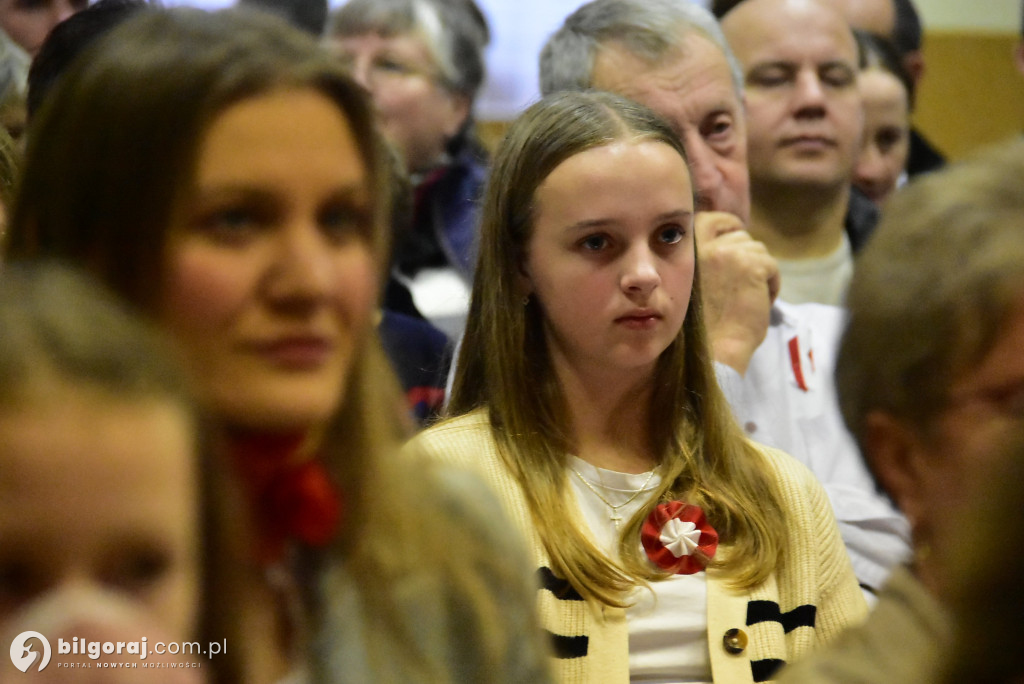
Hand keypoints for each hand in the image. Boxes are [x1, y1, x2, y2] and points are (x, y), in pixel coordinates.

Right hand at [695, 212, 779, 374]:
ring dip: (760, 272)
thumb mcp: (692, 286)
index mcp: (687, 251)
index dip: (726, 226)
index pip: (711, 220)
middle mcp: (705, 247)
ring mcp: (728, 254)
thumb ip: (706, 262)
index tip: (735, 236)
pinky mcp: (752, 266)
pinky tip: (760, 303)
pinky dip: (772, 284)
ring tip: (750, 297)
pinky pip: (771, 266)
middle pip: (739, 236)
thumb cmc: (701, 328)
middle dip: (746, 256)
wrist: (713, 351)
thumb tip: (733, 244)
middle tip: (744, 282)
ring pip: (758, 250)